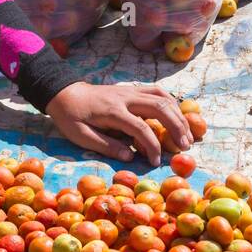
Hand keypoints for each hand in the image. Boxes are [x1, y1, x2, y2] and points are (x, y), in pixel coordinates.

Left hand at [46, 82, 192, 164]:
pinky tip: (177, 116)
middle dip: (176, 127)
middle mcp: (126, 98)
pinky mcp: (132, 89)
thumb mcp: (81, 136)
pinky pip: (157, 92)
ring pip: (163, 98)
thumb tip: (130, 157)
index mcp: (113, 111)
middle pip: (160, 108)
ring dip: (178, 115)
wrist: (64, 93)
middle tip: (185, 146)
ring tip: (187, 134)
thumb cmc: (71, 117)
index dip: (152, 147)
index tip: (156, 162)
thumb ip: (106, 146)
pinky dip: (171, 103)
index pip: (141, 128)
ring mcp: (130, 91)